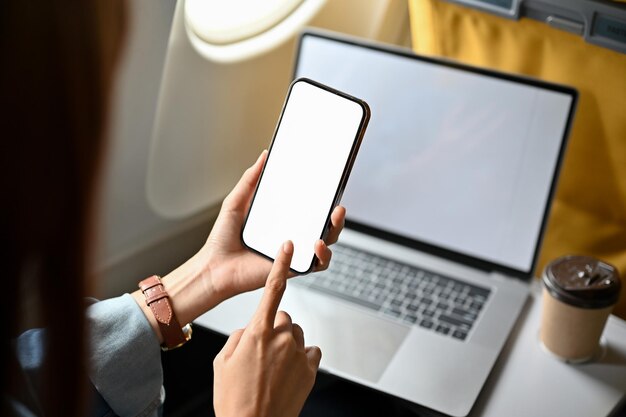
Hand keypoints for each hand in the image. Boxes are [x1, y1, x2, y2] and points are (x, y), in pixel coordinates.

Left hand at [131, 151, 345, 342]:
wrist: (215, 269)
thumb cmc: (222, 240)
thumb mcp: (236, 202)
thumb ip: (250, 180)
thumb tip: (264, 156)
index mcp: (281, 219)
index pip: (308, 208)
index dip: (323, 199)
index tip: (330, 186)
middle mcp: (291, 235)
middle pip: (324, 226)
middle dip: (337, 216)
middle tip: (337, 206)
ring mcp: (294, 253)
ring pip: (326, 245)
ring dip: (334, 233)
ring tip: (332, 221)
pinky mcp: (292, 269)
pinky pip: (315, 265)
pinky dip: (320, 256)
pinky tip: (313, 244)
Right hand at [213, 241, 320, 416]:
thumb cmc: (234, 398)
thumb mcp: (222, 362)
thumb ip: (238, 336)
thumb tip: (250, 330)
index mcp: (257, 332)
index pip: (272, 289)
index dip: (281, 264)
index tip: (289, 246)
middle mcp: (281, 338)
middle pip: (284, 317)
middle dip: (275, 327)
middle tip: (262, 351)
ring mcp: (298, 352)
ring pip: (297, 334)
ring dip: (287, 344)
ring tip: (273, 367)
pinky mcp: (311, 368)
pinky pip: (310, 351)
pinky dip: (301, 358)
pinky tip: (288, 372)